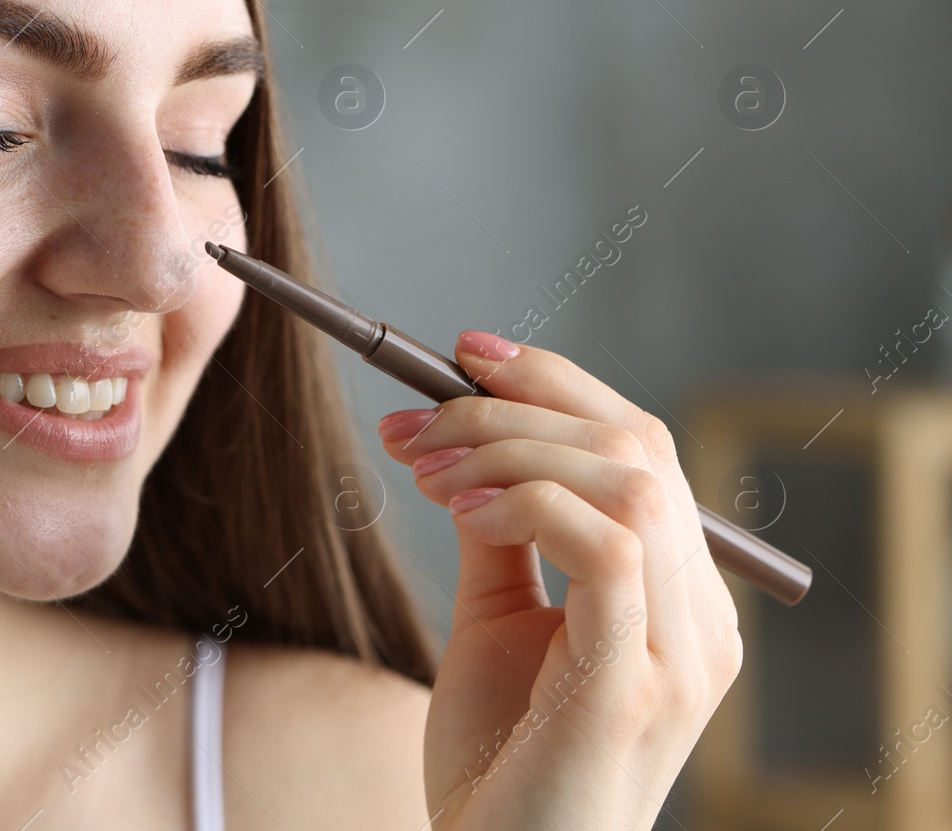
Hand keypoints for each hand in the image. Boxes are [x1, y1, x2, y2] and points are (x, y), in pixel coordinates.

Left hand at [377, 331, 741, 830]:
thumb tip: (470, 440)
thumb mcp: (498, 620)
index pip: (642, 451)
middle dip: (512, 408)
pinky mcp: (639, 681)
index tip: (464, 355)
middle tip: (411, 421)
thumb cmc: (498, 760)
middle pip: (637, 446)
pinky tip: (459, 509)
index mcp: (680, 599)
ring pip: (629, 479)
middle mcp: (703, 619)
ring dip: (511, 448)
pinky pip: (611, 544)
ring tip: (424, 469)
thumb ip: (502, 532)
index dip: (557, 385)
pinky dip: (527, 501)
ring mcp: (682, 651)